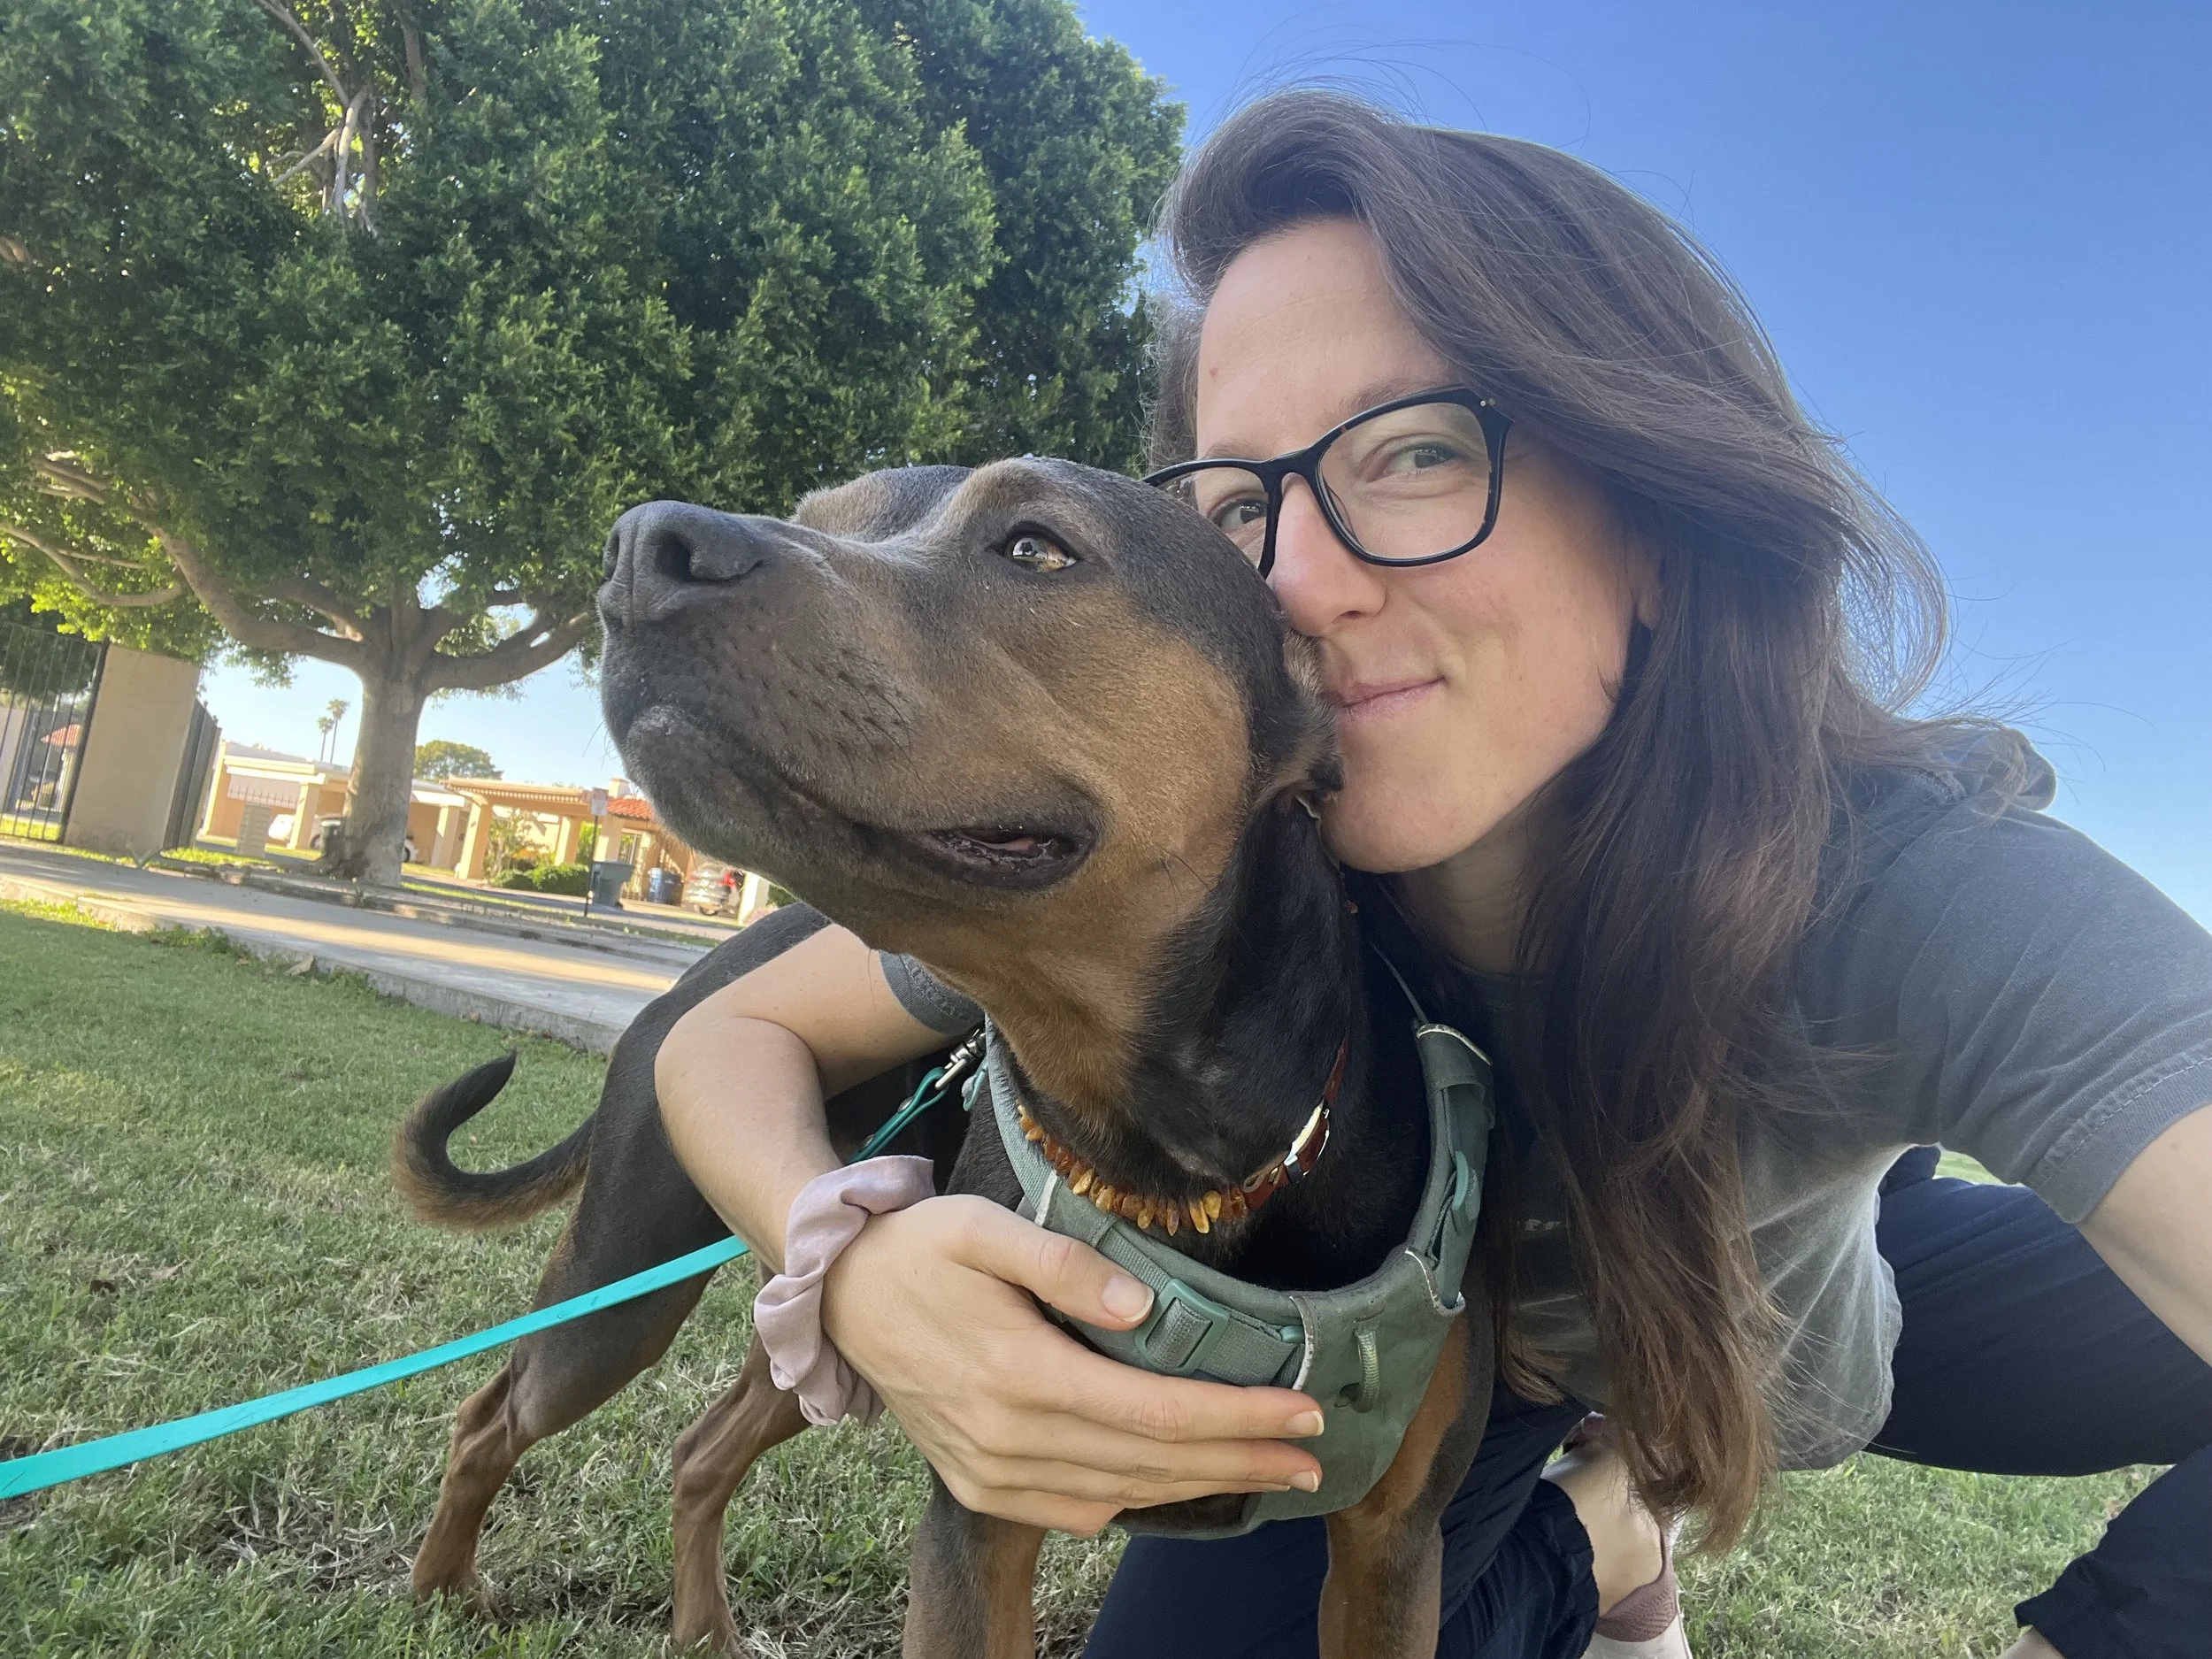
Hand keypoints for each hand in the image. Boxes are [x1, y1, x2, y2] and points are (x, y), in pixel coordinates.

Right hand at [822, 1195, 1326, 1534]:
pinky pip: (1076, 1509)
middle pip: (1153, 1461)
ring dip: (1202, 1486)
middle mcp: (1010, 1438)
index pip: (1155, 1410)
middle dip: (1242, 1460)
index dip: (1237, 1418)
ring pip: (1121, 1492)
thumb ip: (1062, 1263)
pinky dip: (1138, 1499)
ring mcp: (992, 1471)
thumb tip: (1142, 1305)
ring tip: (1269, 1473)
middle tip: (1315, 1457)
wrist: (835, 1298)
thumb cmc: (918, 1250)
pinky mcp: (979, 1484)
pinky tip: (1178, 1481)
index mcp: (1020, 1374)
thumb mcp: (981, 1227)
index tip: (1306, 1414)